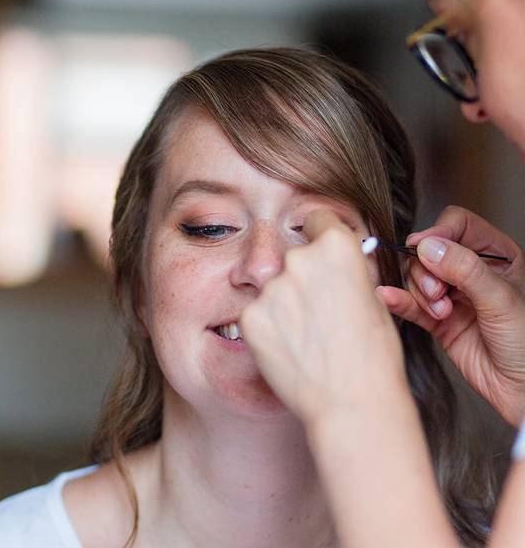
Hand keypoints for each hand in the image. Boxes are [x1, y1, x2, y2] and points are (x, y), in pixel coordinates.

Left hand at [242, 210, 410, 426]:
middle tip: (319, 312)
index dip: (321, 235)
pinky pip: (257, 313)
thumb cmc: (374, 357)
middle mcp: (299, 260)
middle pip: (294, 257)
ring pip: (274, 288)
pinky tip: (291, 349)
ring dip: (285, 305)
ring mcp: (271, 289)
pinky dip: (269, 327)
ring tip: (308, 338)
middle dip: (303, 277)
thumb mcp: (374, 299)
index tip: (319, 250)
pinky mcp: (250, 317)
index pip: (317, 219)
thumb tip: (334, 264)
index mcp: (337, 248)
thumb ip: (347, 272)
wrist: (352, 403)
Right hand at [377, 205, 524, 424]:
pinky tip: (389, 298)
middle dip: (427, 270)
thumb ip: (465, 270)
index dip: (439, 233)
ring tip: (441, 312)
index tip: (425, 249)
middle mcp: (473, 272)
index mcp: (498, 257)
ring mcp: (454, 295)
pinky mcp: (438, 320)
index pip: (459, 226)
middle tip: (438, 293)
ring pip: (417, 276)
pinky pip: (410, 303)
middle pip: (430, 251)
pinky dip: (399, 300)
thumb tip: (429, 245)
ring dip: (421, 292)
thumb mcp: (502, 300)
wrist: (523, 390)